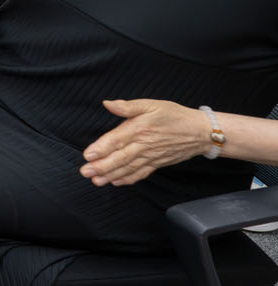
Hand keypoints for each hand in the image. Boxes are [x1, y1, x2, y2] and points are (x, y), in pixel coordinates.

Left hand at [79, 99, 211, 186]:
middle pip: (120, 158)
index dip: (101, 148)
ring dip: (111, 175)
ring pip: (128, 168)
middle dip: (101, 166)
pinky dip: (128, 179)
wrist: (200, 132)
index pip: (117, 140)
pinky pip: (141, 173)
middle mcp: (143, 145)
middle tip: (85, 172)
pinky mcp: (157, 163)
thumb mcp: (151, 105)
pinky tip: (116, 182)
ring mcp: (151, 156)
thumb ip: (128, 106)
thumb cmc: (174, 115)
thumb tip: (107, 103)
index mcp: (139, 129)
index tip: (87, 155)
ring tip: (96, 181)